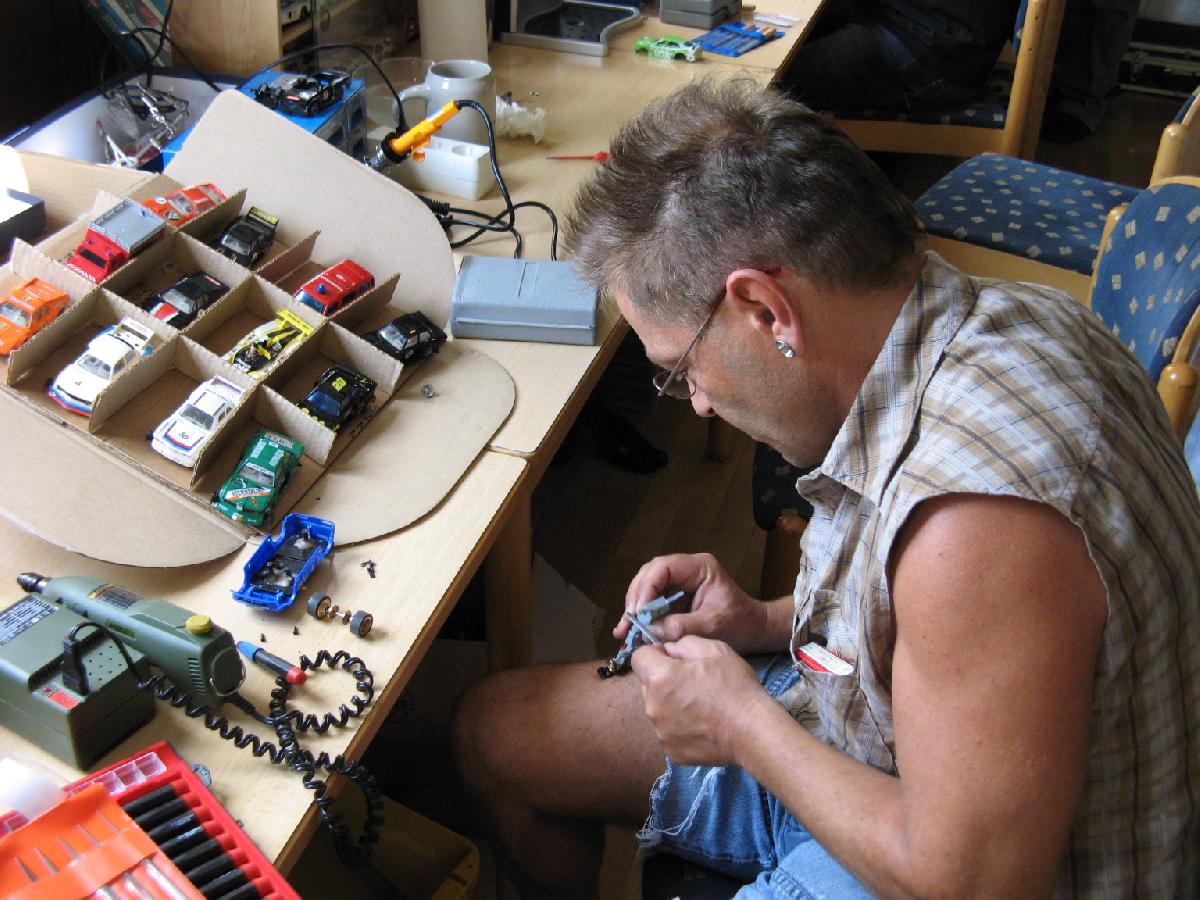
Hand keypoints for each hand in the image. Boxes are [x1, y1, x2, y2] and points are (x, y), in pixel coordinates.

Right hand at [619, 553, 769, 652]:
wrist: (754, 630)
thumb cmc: (740, 623)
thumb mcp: (712, 626)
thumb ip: (680, 626)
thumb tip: (649, 630)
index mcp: (700, 567)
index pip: (663, 567)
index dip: (647, 587)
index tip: (639, 612)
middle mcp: (687, 569)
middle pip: (650, 575)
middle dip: (637, 598)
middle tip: (630, 621)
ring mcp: (680, 582)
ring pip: (647, 587)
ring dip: (635, 608)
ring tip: (625, 629)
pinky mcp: (675, 596)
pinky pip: (653, 601)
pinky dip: (641, 616)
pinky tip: (629, 631)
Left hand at [631, 636, 772, 765]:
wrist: (752, 731)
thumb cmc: (735, 686)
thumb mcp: (714, 649)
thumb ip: (683, 644)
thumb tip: (668, 650)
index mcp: (659, 678)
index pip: (639, 657)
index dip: (656, 653)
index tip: (675, 659)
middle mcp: (652, 706)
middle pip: (647, 685)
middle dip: (663, 679)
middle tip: (693, 683)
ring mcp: (660, 732)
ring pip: (658, 709)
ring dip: (671, 704)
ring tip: (701, 706)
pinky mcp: (671, 751)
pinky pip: (669, 731)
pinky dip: (680, 726)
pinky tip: (702, 725)